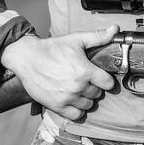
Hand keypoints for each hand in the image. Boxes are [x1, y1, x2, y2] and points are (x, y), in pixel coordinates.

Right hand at [1, 24, 118, 120]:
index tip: (100, 76)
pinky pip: (76, 115)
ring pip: (88, 105)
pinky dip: (77, 110)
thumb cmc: (52, 48)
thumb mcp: (76, 40)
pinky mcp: (57, 106)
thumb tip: (115, 29)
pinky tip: (73, 101)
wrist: (28, 58)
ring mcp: (68, 98)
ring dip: (86, 99)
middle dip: (94, 87)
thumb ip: (98, 37)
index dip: (106, 79)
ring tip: (78, 89)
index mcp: (85, 71)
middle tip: (85, 80)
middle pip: (97, 94)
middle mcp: (78, 86)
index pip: (108, 83)